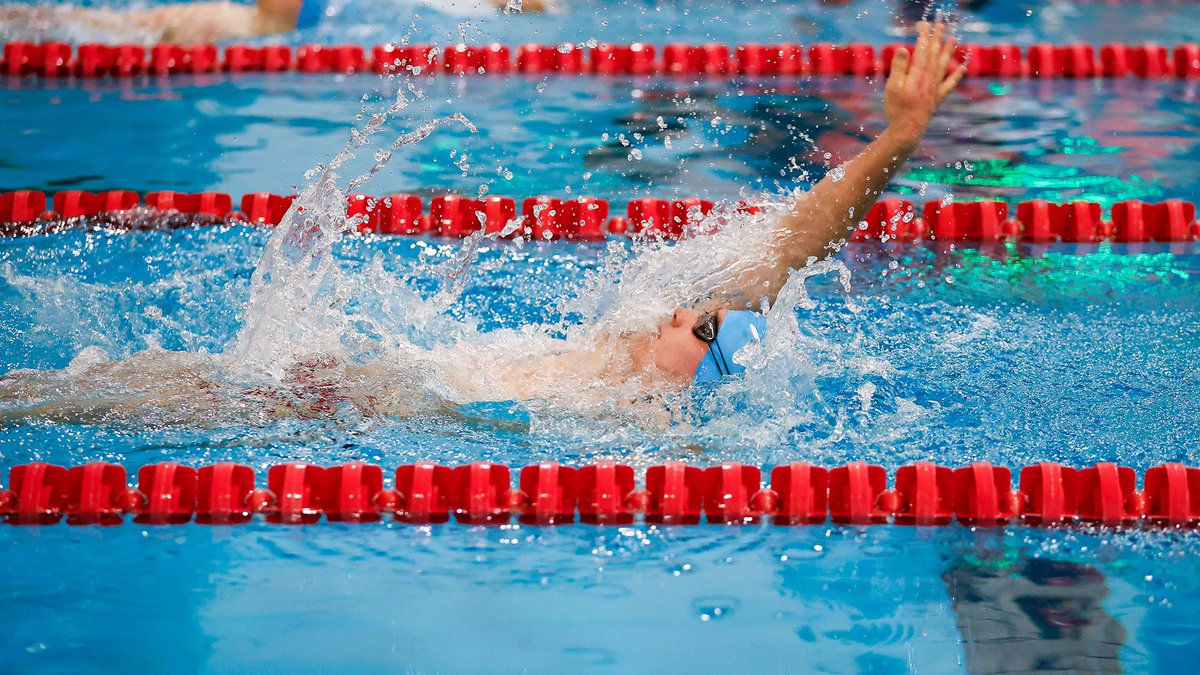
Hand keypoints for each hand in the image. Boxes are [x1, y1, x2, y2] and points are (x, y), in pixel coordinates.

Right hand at [883, 22, 965, 150]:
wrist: (907, 131)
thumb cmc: (897, 109)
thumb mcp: (892, 87)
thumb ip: (899, 68)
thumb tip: (905, 48)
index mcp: (917, 75)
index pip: (922, 51)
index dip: (924, 37)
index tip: (925, 25)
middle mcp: (929, 79)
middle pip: (934, 55)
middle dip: (937, 39)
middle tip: (941, 25)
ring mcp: (934, 89)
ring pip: (943, 66)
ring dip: (949, 51)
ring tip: (954, 38)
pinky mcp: (937, 98)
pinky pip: (949, 84)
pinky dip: (957, 75)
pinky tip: (963, 68)